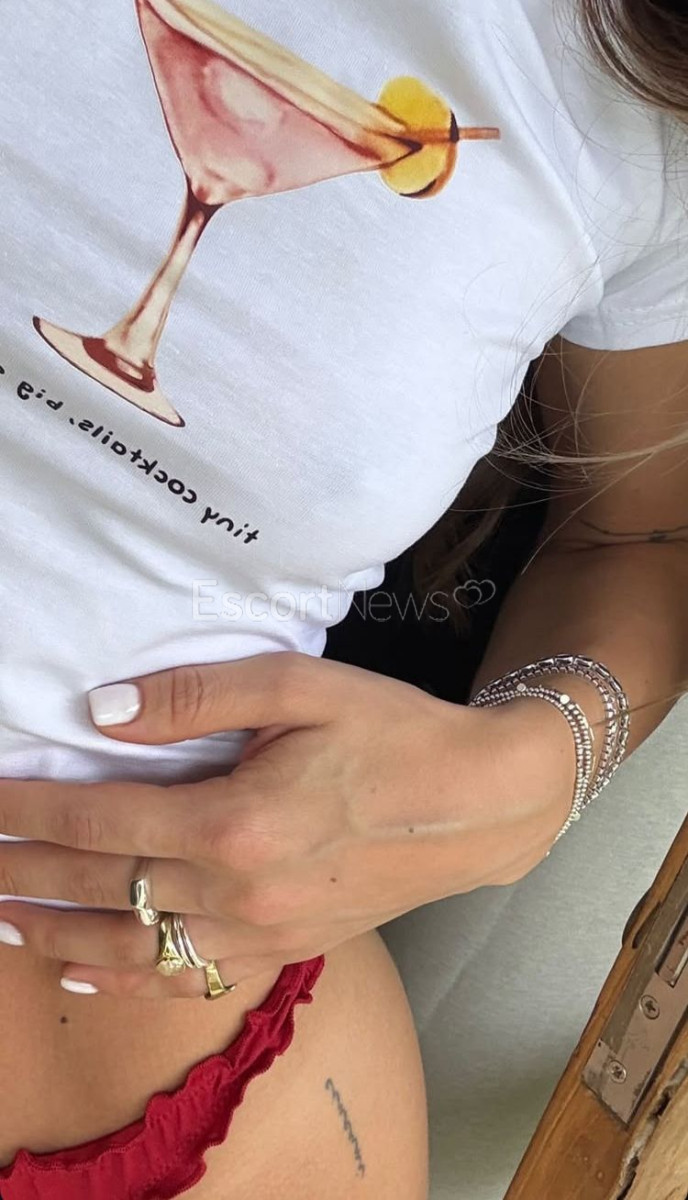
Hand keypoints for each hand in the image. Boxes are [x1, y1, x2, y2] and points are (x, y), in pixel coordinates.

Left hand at [0, 653, 573, 998]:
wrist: (478, 805)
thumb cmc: (394, 733)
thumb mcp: (301, 687)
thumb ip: (196, 695)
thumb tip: (103, 711)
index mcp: (235, 819)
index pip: (100, 820)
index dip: (29, 810)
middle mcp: (238, 890)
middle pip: (103, 887)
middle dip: (25, 872)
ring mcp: (261, 932)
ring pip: (132, 947)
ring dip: (56, 933)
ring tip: (1, 918)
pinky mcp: (285, 949)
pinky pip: (187, 980)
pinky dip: (123, 982)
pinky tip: (80, 973)